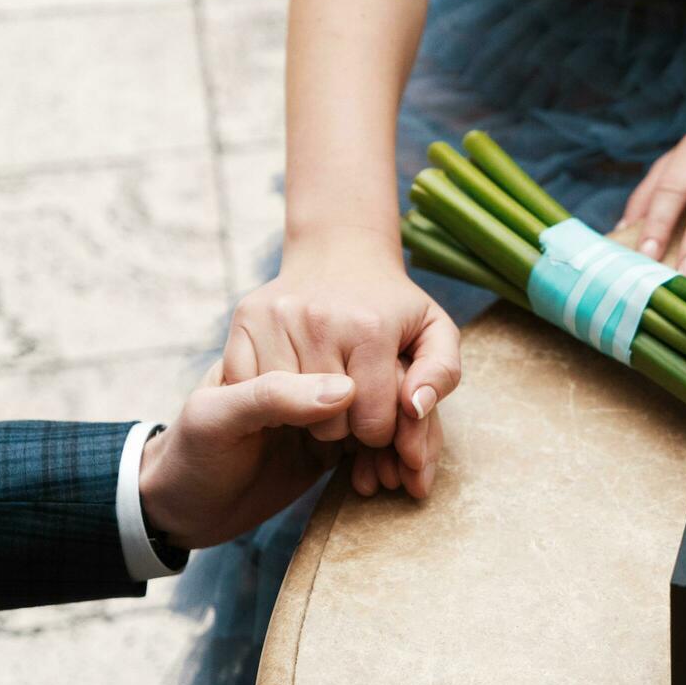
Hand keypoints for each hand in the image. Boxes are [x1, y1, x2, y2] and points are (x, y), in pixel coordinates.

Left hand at [137, 364, 431, 548]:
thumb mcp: (216, 419)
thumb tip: (346, 390)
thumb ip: (274, 395)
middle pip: (386, 389)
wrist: (177, 507)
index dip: (391, 403)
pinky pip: (380, 444)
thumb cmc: (187, 455)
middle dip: (409, 431)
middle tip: (411, 472)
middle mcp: (312, 374)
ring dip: (408, 449)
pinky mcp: (335, 442)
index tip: (406, 440)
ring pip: (391, 417)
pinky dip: (394, 462)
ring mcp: (327, 410)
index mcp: (285, 351)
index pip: (359, 366)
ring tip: (409, 484)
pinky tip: (397, 483)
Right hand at [223, 227, 460, 494]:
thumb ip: (441, 374)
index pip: (372, 423)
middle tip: (351, 401)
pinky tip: (294, 383)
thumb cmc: (394, 305)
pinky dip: (271, 397)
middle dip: (344, 424)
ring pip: (287, 413)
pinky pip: (250, 389)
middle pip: (327, 424)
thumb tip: (414, 408)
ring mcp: (276, 319)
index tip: (380, 413)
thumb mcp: (435, 333)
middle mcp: (319, 321)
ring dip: (306, 413)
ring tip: (323, 391)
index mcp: (370, 328)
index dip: (380, 430)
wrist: (340, 253)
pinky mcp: (244, 319)